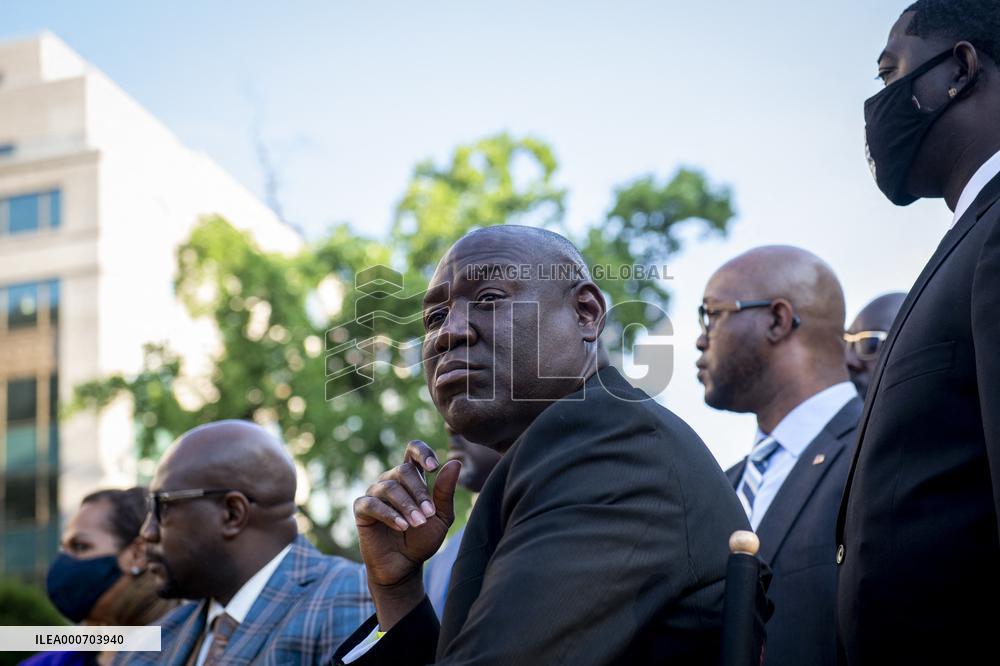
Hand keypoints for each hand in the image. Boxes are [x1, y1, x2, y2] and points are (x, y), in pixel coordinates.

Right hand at [354, 440, 460, 627]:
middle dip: (419, 492)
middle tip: (429, 514)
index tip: (434, 466)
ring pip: (389, 487)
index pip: (413, 450)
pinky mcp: (362, 510)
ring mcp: (375, 493)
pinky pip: (371, 503)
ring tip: (418, 523)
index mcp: (412, 477)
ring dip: (406, 505)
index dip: (422, 452)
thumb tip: (454, 463)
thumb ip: (445, 491)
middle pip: (404, 470)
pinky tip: (402, 526)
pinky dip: (388, 514)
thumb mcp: (441, 517)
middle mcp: (392, 480)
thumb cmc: (423, 539)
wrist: (404, 566)